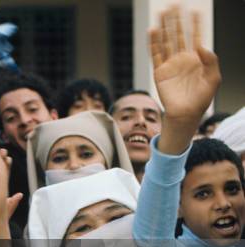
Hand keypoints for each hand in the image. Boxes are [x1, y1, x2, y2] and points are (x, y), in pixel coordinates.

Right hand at [149, 6, 220, 120]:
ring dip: (164, 27)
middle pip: (178, 35)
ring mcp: (170, 65)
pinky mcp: (160, 72)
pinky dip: (153, 43)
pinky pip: (155, 54)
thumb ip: (210, 60)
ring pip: (166, 41)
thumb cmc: (201, 99)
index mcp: (196, 59)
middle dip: (176, 21)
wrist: (186, 113)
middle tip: (174, 6)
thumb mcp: (214, 78)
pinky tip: (153, 31)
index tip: (194, 12)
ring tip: (162, 13)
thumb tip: (200, 45)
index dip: (195, 25)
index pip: (195, 37)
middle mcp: (182, 59)